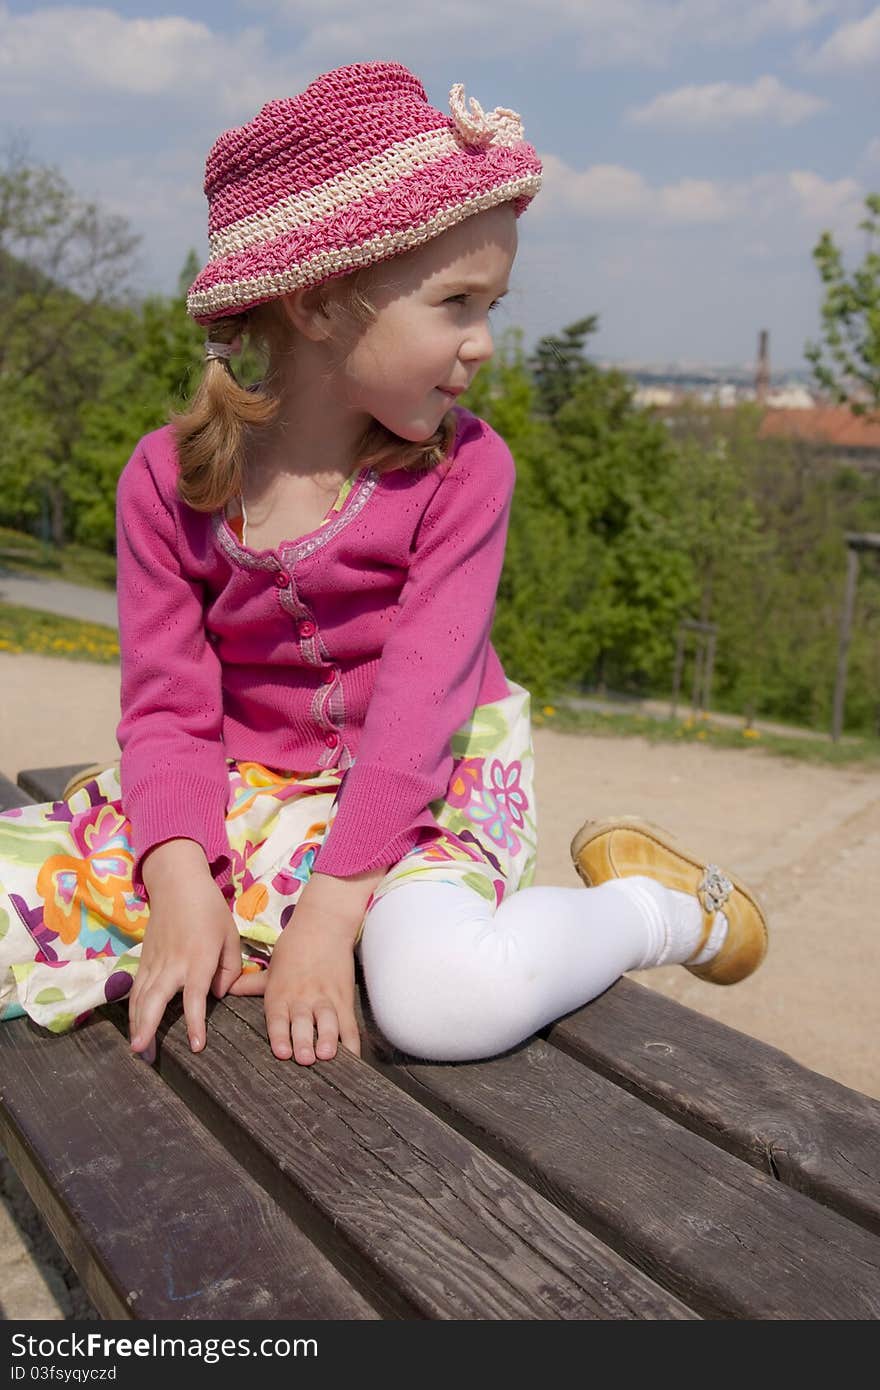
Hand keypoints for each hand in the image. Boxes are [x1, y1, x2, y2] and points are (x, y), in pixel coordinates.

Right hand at [129, 839, 242, 1059]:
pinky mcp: (144, 958)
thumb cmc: (209, 909)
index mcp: (199, 959)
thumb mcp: (230, 936)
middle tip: (143, 1052)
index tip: (196, 1046)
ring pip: (141, 997)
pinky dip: (133, 1008)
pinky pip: (136, 988)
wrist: (177, 884)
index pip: (195, 997)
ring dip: (137, 1023)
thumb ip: (229, 969)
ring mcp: (154, 961)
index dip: (194, 1023)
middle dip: (148, 1027)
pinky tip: (134, 1025)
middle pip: (155, 1000)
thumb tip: (218, 995)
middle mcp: (173, 963)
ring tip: (136, 1049)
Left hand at [228, 869, 384, 1064]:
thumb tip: (226, 990)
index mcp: (281, 993)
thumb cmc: (294, 946)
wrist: (324, 924)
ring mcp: (326, 998)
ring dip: (328, 1038)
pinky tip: (352, 1057)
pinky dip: (352, 1042)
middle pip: (304, 1022)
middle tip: (305, 1058)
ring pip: (328, 1021)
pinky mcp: (345, 998)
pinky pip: (349, 1024)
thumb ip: (251, 984)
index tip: (282, 1052)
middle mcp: (303, 997)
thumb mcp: (272, 967)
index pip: (278, 1018)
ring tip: (327, 1054)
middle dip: (304, 1041)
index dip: (280, 1035)